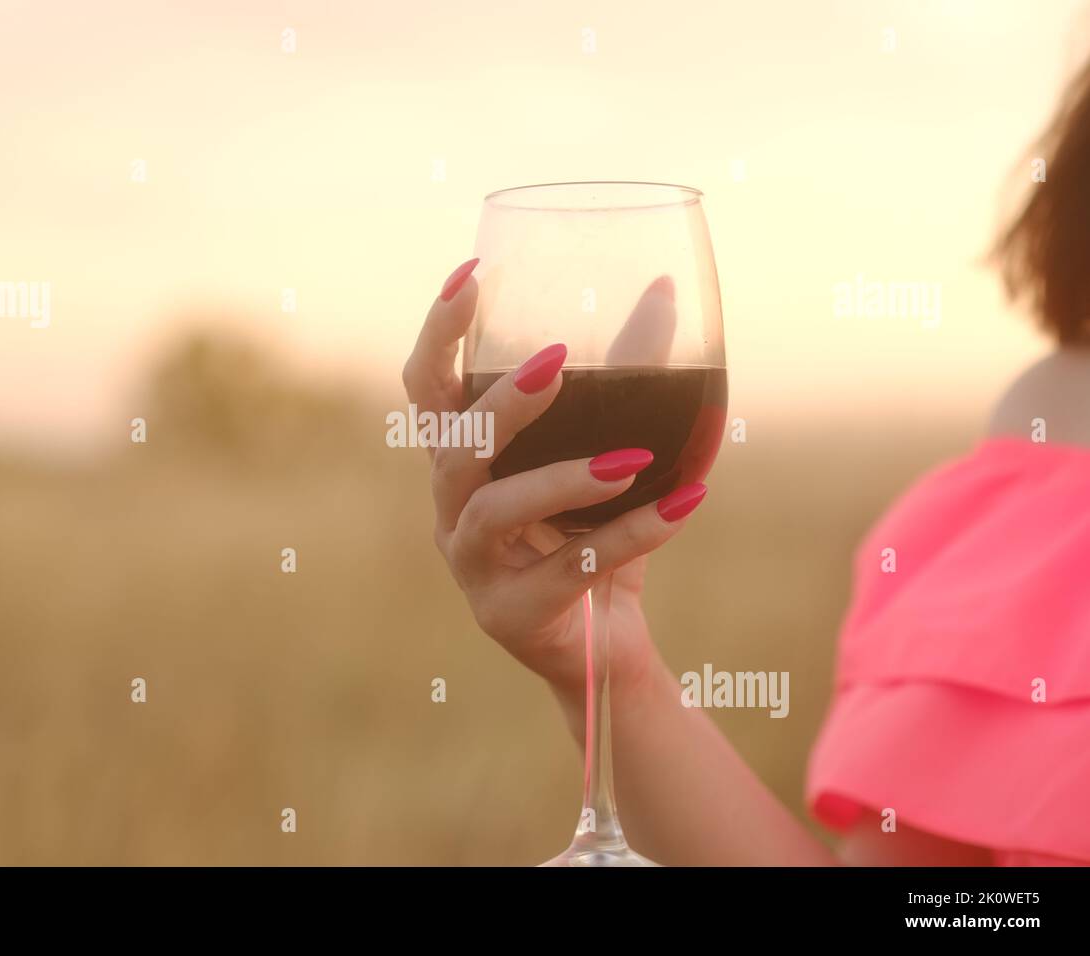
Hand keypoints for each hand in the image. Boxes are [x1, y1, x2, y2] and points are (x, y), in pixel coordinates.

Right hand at [402, 259, 704, 700]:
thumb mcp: (607, 450)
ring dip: (560, 478)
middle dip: (498, 402)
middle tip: (555, 361)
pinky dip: (630, 535)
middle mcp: (452, 510)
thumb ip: (627, 378)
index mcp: (462, 463)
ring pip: (496, 511)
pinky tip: (685, 504)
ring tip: (633, 456)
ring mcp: (473, 567)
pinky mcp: (509, 615)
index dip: (440, 333)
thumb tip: (665, 290)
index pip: (429, 389)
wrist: (599, 646)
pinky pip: (568, 568)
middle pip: (452, 447)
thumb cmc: (588, 533)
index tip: (470, 274)